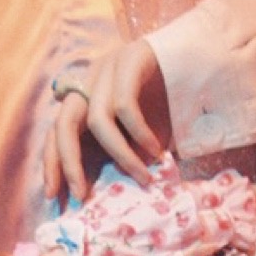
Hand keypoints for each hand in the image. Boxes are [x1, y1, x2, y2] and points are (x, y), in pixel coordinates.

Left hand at [43, 39, 170, 201]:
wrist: (203, 60)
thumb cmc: (170, 106)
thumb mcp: (140, 141)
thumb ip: (123, 157)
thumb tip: (107, 192)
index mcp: (87, 100)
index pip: (57, 133)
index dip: (53, 165)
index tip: (54, 197)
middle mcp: (91, 83)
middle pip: (63, 125)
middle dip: (67, 163)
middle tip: (80, 194)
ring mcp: (110, 69)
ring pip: (97, 120)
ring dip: (120, 155)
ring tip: (142, 177)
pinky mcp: (131, 59)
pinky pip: (125, 106)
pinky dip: (139, 133)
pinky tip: (156, 149)